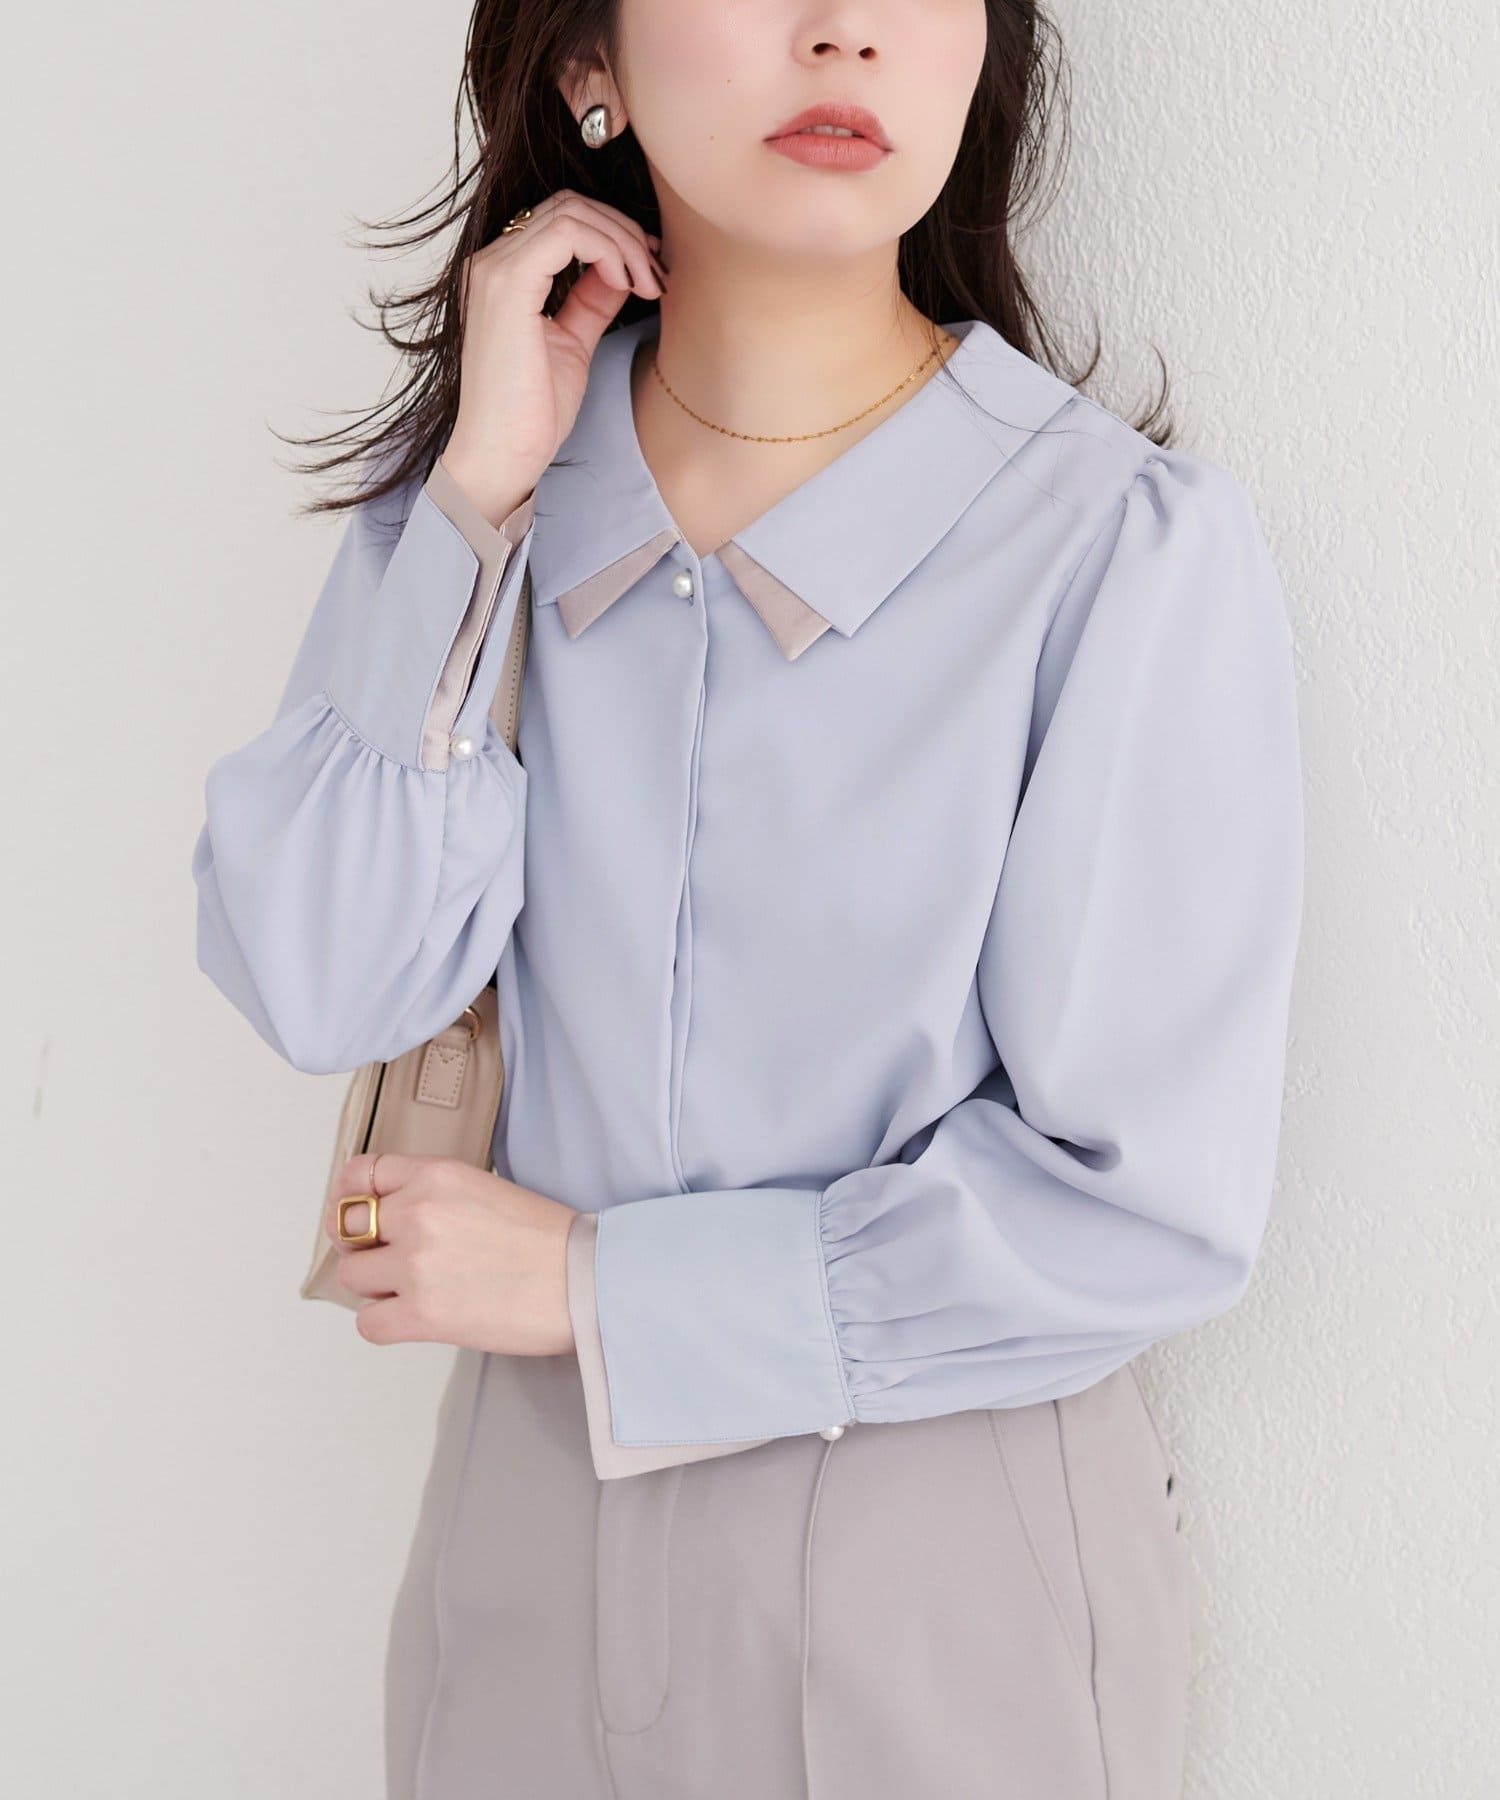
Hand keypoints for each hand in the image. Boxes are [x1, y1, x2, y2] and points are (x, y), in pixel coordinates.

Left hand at [327, 1152, 578, 1354]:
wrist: (585, 1281)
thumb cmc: (548, 1240)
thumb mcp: (485, 1188)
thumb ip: (434, 1194)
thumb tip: (388, 1216)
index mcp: (437, 1175)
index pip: (361, 1174)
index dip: (353, 1196)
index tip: (358, 1213)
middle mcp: (419, 1213)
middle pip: (346, 1228)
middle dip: (363, 1245)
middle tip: (389, 1259)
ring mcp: (416, 1264)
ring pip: (353, 1277)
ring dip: (377, 1286)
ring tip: (415, 1290)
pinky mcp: (422, 1314)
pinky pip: (368, 1323)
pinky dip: (385, 1323)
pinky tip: (415, 1317)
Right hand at [440, 187, 668, 526]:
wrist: (502, 455)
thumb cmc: (530, 413)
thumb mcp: (573, 344)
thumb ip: (590, 302)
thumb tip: (620, 272)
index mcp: (504, 274)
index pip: (562, 219)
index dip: (614, 235)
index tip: (649, 272)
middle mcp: (492, 262)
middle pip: (569, 206)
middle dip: (624, 233)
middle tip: (656, 275)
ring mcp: (495, 270)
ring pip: (571, 213)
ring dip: (622, 242)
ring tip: (648, 284)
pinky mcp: (508, 285)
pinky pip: (566, 233)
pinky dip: (607, 250)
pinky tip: (627, 285)